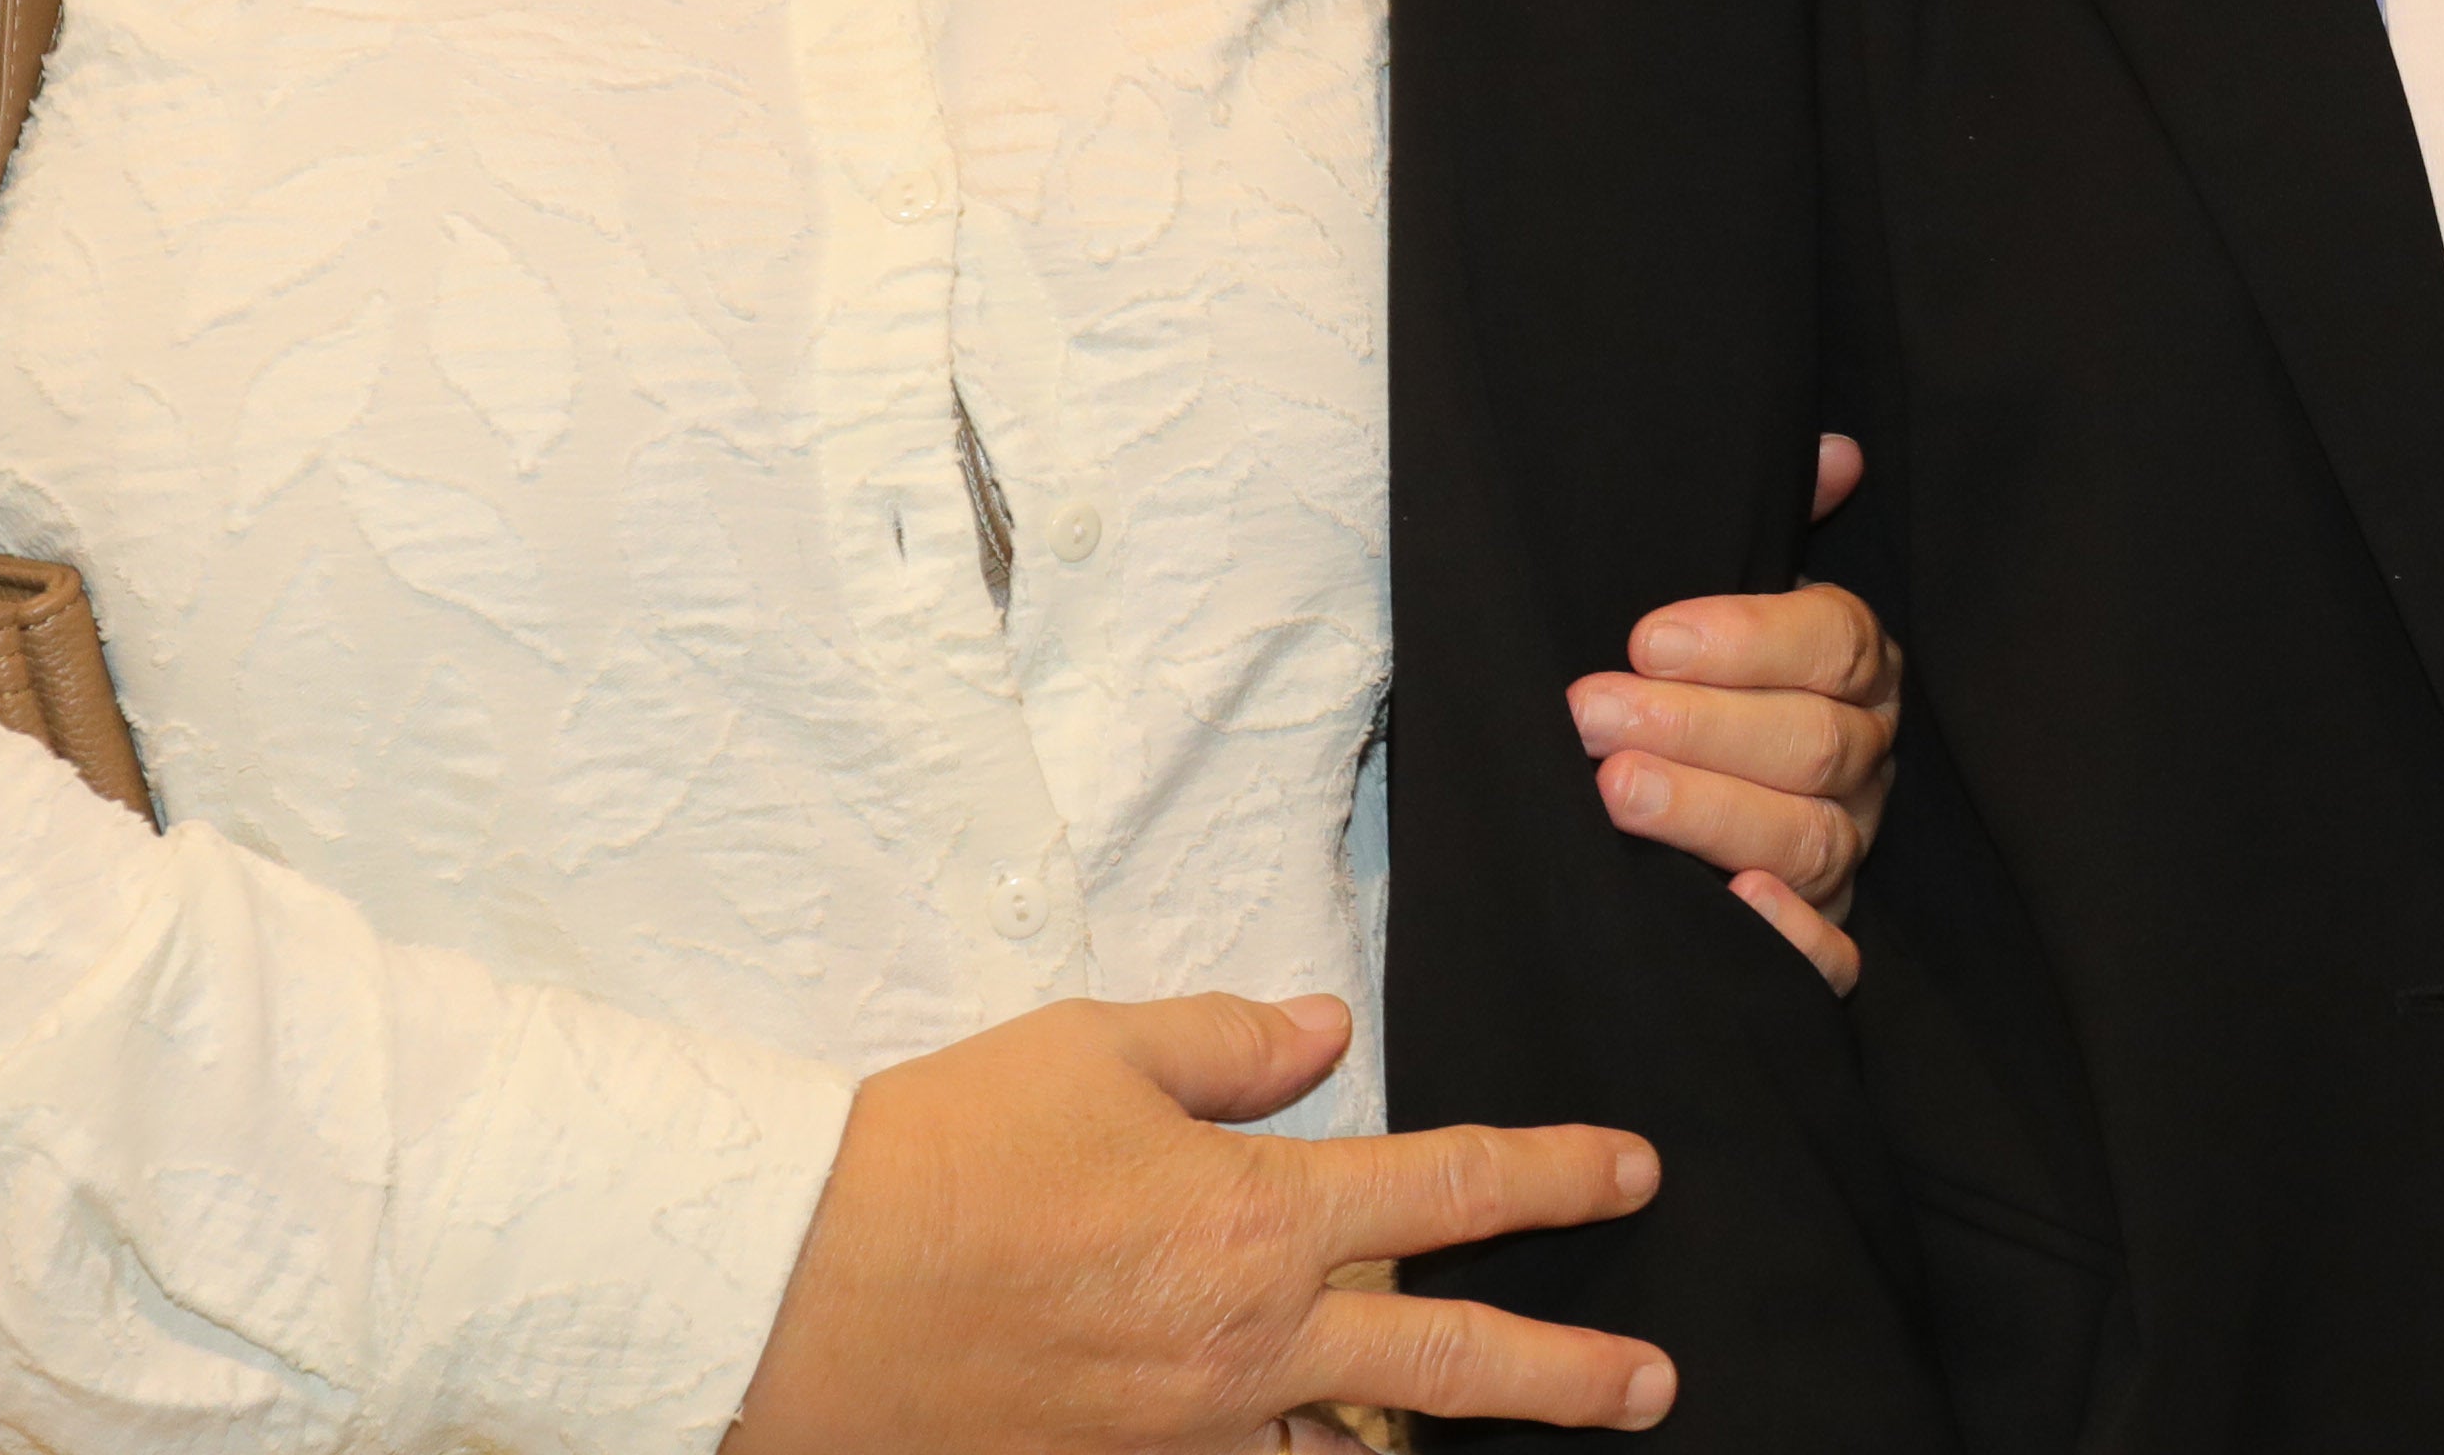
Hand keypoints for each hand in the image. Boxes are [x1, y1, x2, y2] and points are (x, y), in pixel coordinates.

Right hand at [720, 991, 1665, 1452]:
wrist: (790, 1288)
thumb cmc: (942, 1153)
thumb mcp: (1096, 1051)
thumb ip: (1232, 1043)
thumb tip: (1326, 1030)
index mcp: (1256, 1219)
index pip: (1449, 1190)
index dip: (1557, 1174)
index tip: (1632, 1170)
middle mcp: (1245, 1347)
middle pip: (1453, 1368)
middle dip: (1568, 1374)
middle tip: (1653, 1382)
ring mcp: (1185, 1438)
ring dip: (1423, 1451)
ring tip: (1494, 1448)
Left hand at [1576, 433, 1903, 993]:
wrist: (1675, 773)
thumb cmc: (1693, 669)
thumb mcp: (1729, 586)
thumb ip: (1778, 519)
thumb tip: (1834, 453)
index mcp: (1854, 665)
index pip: (1834, 643)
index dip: (1748, 639)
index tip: (1646, 637)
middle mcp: (1867, 759)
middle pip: (1816, 745)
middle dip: (1699, 728)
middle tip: (1593, 715)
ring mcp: (1848, 850)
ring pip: (1812, 840)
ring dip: (1712, 815)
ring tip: (1613, 792)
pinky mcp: (1822, 934)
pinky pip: (1834, 957)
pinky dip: (1792, 937)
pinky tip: (1733, 901)